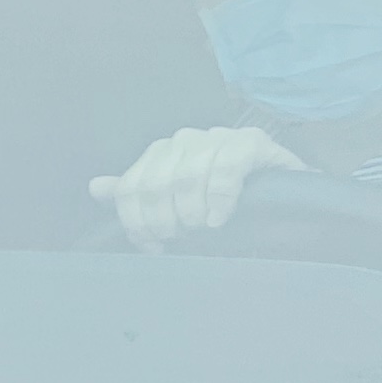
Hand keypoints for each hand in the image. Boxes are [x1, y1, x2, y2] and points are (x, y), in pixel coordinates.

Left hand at [91, 125, 304, 251]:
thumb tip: (97, 188)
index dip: (137, 222)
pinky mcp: (251, 141)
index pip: (133, 185)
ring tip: (204, 229)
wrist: (284, 189)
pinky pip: (225, 169)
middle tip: (183, 238)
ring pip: (186, 177)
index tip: (153, 245)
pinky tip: (221, 217)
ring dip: (192, 213)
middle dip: (166, 220)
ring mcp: (219, 137)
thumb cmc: (231, 199)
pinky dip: (219, 199)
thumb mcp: (180, 199)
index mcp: (164, 151)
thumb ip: (139, 193)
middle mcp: (186, 139)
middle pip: (155, 184)